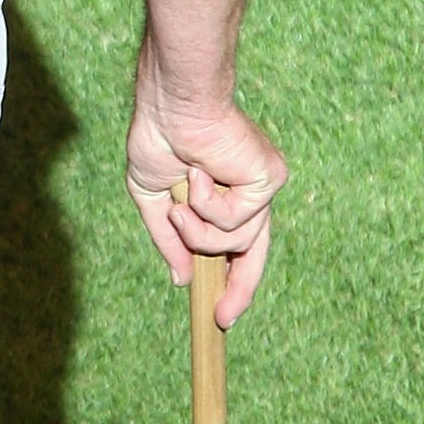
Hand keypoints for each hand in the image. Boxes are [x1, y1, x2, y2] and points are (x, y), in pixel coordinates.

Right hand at [125, 44, 286, 328]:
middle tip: (222, 317)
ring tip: (179, 201)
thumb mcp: (154, 199)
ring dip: (198, 230)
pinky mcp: (269, 178)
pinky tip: (198, 175)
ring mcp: (261, 187)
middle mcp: (249, 194)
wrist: (171, 106)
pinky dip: (208, 206)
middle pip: (253, 254)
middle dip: (239, 289)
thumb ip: (169, 239)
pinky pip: (238, 220)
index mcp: (224, 197)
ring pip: (236, 242)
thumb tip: (180, 280)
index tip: (218, 313)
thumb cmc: (159, 138)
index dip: (230, 281)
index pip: (236, 247)